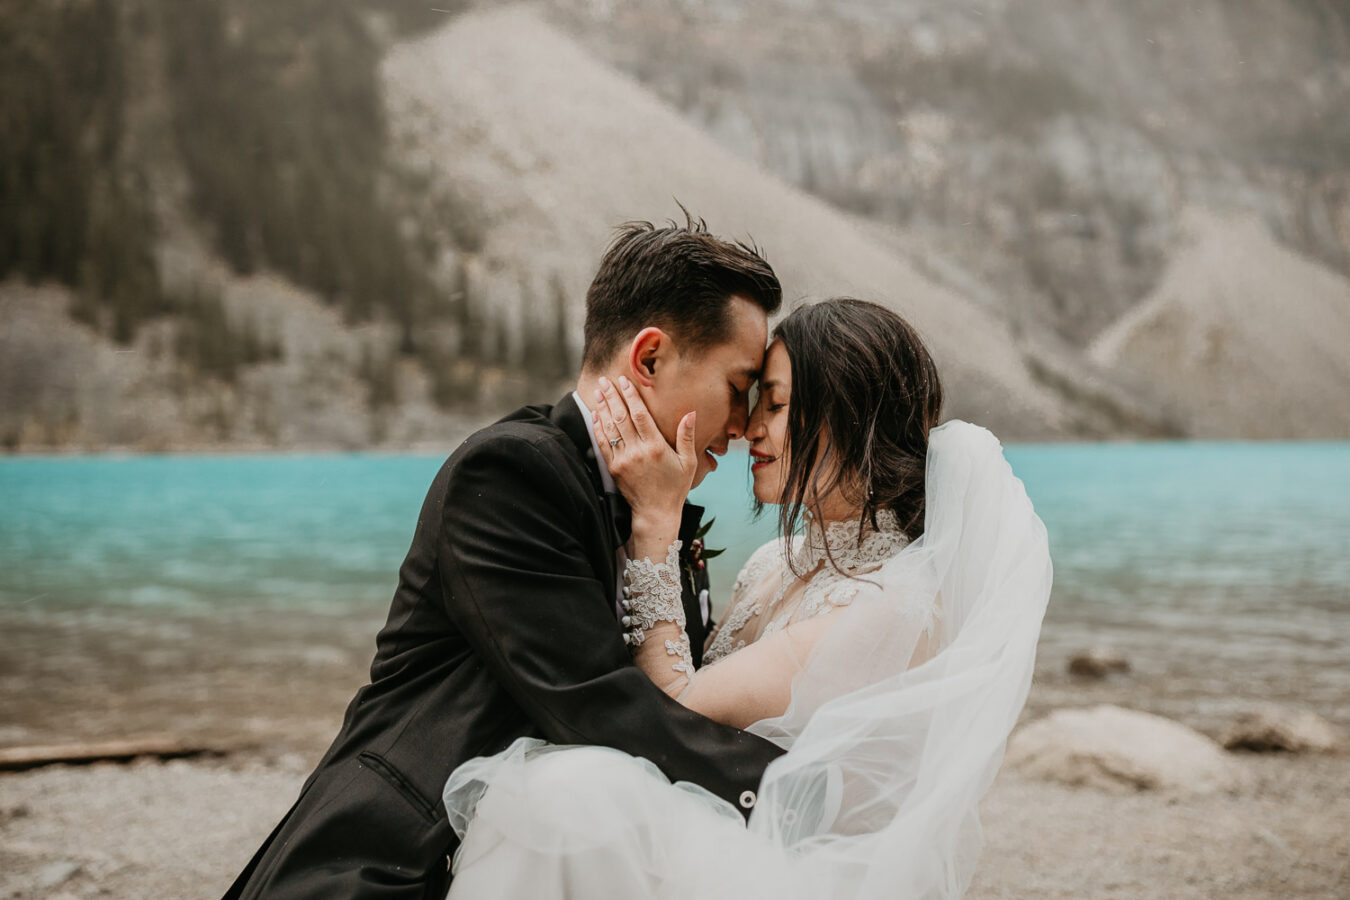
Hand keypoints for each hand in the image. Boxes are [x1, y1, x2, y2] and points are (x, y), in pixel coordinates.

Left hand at [591, 375, 696, 558]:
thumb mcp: (688, 462)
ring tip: (598, 391)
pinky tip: (595, 415)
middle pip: (621, 417)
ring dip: (603, 408)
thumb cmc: (675, 487)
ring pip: (610, 428)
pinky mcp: (613, 468)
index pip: (640, 415)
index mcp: (656, 447)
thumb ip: (687, 436)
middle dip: (612, 396)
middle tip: (605, 380)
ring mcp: (623, 460)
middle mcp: (637, 451)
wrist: (655, 513)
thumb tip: (691, 413)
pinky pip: (603, 444)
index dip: (631, 396)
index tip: (624, 381)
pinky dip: (598, 428)